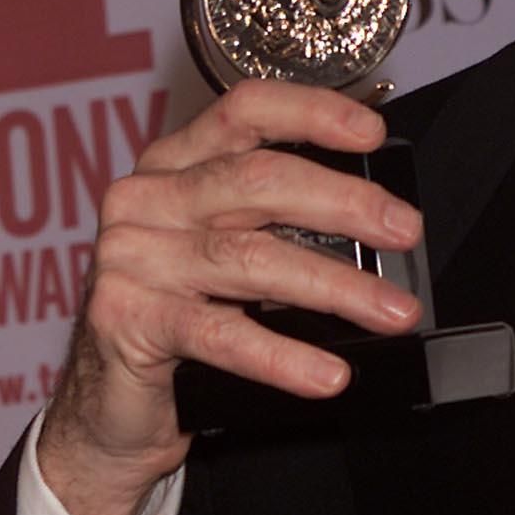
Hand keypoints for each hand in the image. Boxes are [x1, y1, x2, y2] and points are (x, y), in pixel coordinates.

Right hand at [37, 80, 422, 514]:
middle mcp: (147, 198)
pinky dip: (283, 356)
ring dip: (336, 287)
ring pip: (251, 258)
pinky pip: (220, 333)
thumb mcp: (227, 251)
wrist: (111, 403)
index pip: (244, 111)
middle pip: (259, 181)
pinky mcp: (126, 318)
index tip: (372, 134)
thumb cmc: (182, 314)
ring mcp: (132, 257)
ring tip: (391, 312)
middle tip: (404, 230)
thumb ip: (278, 221)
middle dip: (345, 204)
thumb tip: (377, 220)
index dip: (312, 113)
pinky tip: (326, 372)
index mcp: (175, 164)